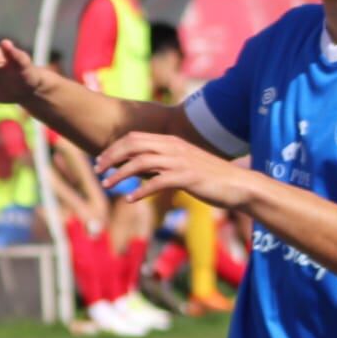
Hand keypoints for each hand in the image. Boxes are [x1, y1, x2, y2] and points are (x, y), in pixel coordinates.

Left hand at [95, 132, 255, 208]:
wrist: (239, 185)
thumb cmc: (208, 177)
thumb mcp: (181, 164)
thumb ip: (160, 163)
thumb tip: (134, 169)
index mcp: (171, 141)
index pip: (134, 138)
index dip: (114, 148)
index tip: (100, 161)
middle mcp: (174, 147)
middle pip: (133, 145)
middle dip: (111, 157)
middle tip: (97, 171)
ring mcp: (181, 161)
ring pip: (141, 162)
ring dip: (120, 174)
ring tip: (107, 186)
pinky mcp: (188, 177)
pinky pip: (157, 182)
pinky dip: (140, 190)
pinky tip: (130, 199)